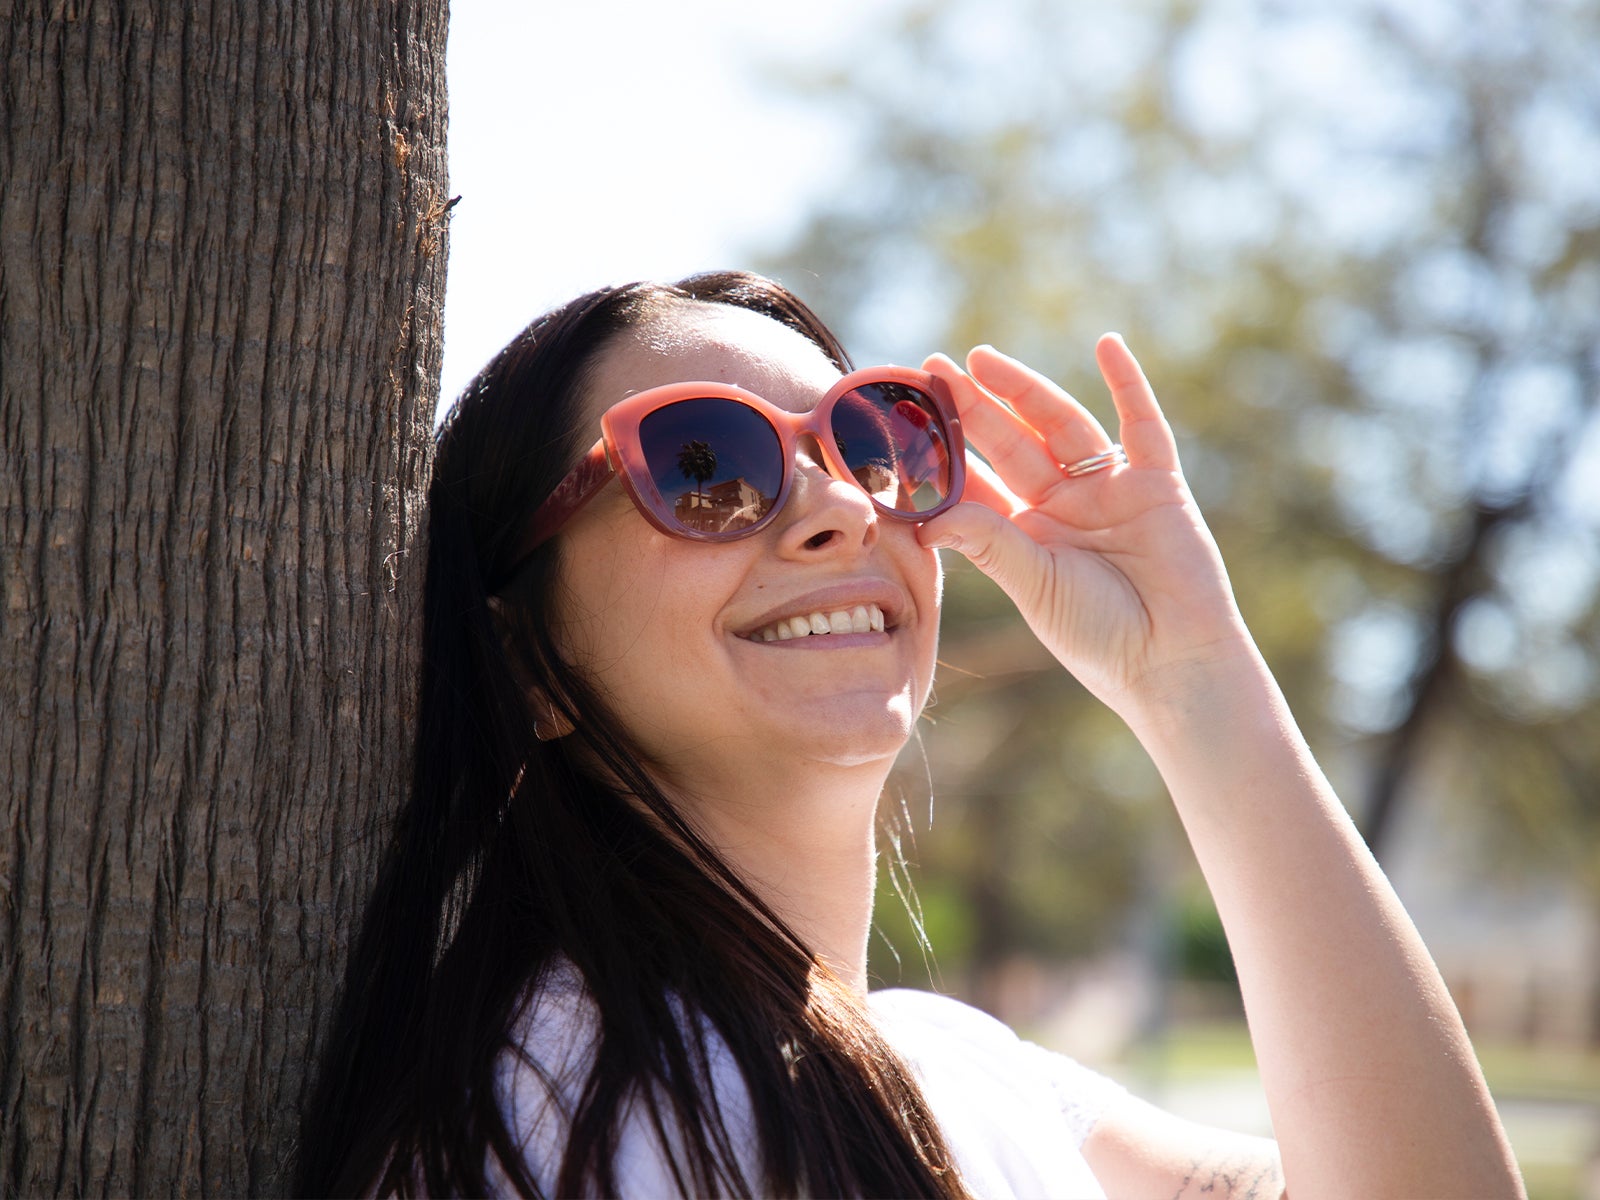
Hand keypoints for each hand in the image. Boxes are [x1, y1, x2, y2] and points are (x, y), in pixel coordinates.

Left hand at [917, 337, 1252, 710]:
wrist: (1172, 662)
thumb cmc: (1099, 638)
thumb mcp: (1034, 585)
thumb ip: (989, 543)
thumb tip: (928, 517)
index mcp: (1026, 535)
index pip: (978, 480)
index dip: (945, 449)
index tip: (906, 416)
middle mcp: (1064, 506)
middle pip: (1012, 443)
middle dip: (974, 407)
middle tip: (934, 368)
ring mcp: (1111, 491)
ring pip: (1061, 426)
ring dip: (1025, 390)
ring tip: (983, 359)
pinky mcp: (1158, 484)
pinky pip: (1143, 425)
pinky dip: (1128, 383)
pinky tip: (1107, 345)